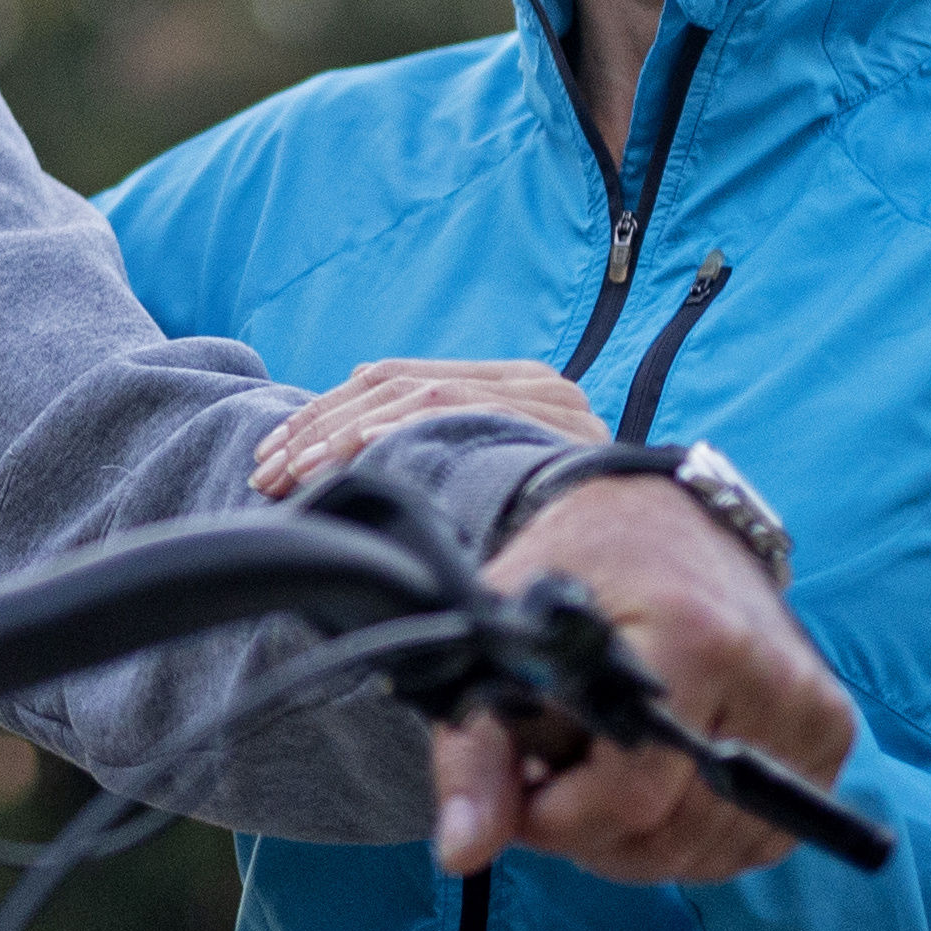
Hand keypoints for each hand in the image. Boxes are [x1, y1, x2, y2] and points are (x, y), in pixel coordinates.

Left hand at [252, 360, 602, 496]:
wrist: (663, 548)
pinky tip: (348, 459)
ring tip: (293, 477)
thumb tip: (339, 477)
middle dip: (318, 427)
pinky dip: (392, 431)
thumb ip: (442, 465)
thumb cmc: (567, 528)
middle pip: (394, 384)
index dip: (324, 415)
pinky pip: (451, 411)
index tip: (273, 456)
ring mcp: (543, 397)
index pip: (394, 382)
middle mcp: (527, 381)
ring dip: (340, 436)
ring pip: (413, 395)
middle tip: (267, 473)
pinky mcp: (551, 420)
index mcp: (506, 385)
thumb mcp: (497, 488)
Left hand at [430, 476, 853, 886]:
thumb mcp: (506, 638)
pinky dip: (699, 836)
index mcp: (693, 639)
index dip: (561, 818)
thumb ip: (476, 751)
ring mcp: (811, 709)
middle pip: (674, 833)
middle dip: (595, 832)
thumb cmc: (579, 575)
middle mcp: (770, 676)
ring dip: (644, 840)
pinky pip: (760, 840)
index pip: (632, 795)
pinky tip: (659, 786)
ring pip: (717, 849)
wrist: (666, 522)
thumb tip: (462, 851)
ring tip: (605, 771)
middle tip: (559, 778)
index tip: (524, 789)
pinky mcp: (830, 734)